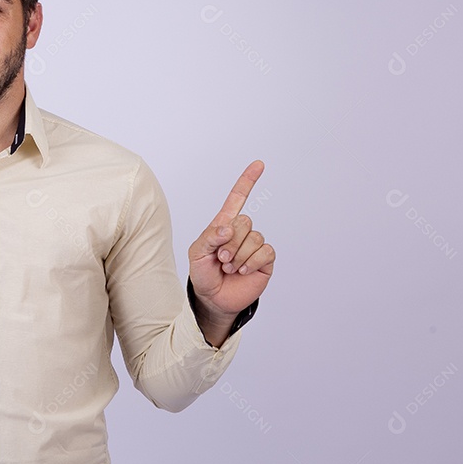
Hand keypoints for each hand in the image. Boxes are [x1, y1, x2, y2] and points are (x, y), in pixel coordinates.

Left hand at [188, 161, 274, 340]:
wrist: (213, 299)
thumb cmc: (203, 273)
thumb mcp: (197, 253)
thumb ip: (210, 237)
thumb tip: (228, 229)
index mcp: (223, 225)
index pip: (237, 199)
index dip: (247, 181)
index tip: (259, 164)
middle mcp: (241, 232)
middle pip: (244, 221)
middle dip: (230, 242)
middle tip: (221, 258)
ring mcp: (254, 246)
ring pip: (255, 237)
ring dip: (239, 255)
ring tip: (230, 267)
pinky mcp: (265, 260)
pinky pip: (265, 252)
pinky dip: (251, 262)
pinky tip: (243, 271)